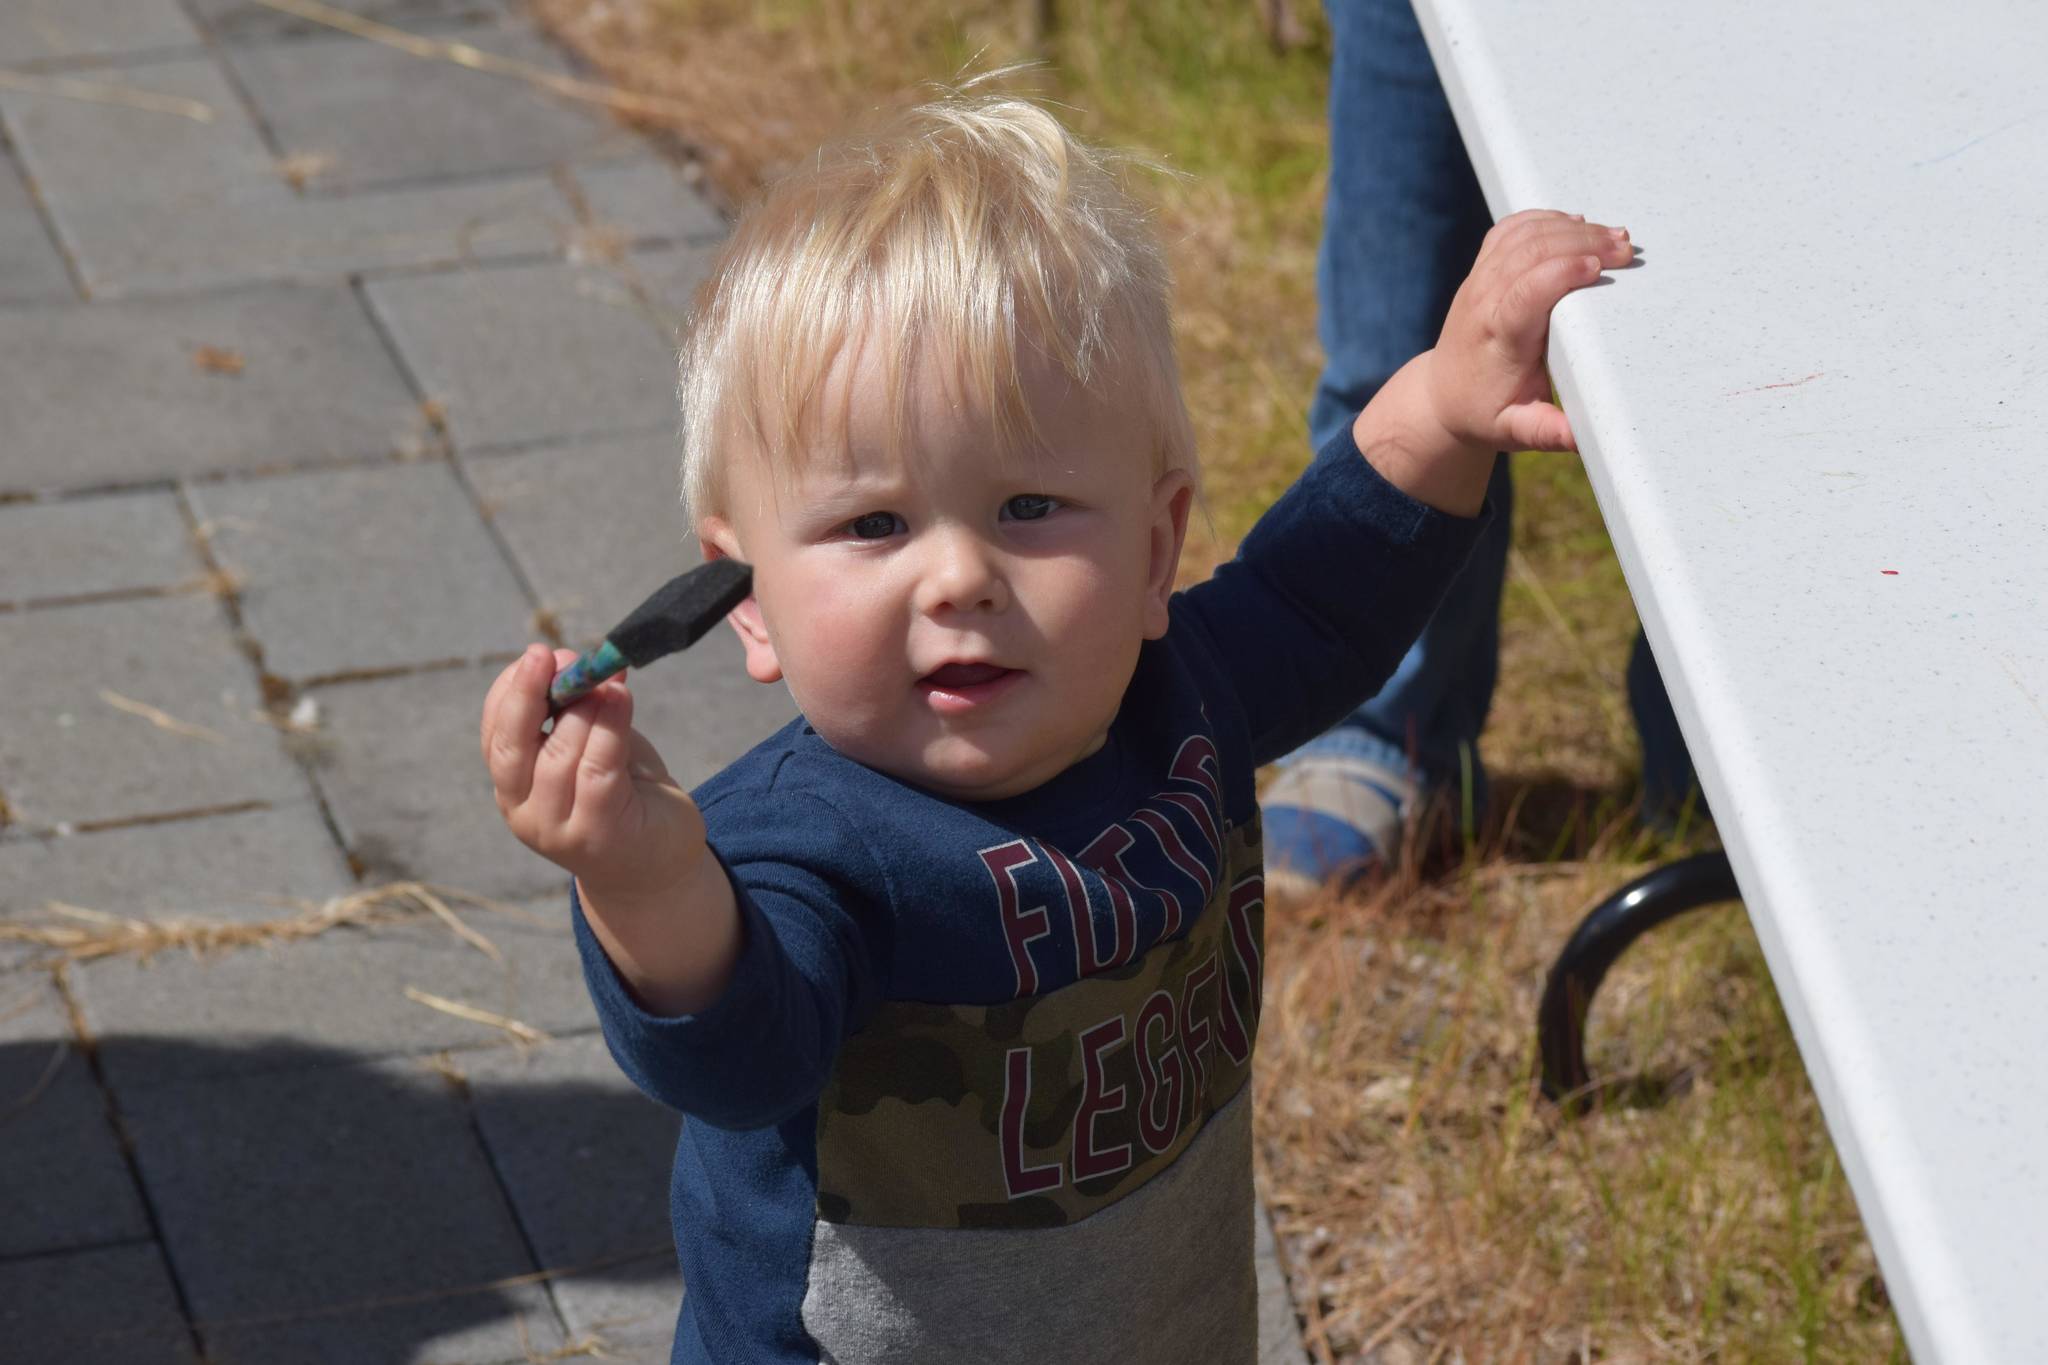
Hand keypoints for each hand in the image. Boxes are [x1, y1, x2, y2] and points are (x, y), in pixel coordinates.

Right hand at [480, 644, 704, 905]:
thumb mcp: (599, 747)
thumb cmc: (625, 797)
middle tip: (547, 654)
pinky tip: (622, 698)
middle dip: (525, 694)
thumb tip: (589, 663)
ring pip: (559, 756)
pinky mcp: (598, 834)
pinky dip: (609, 729)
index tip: (538, 655)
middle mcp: (523, 810)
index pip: (495, 734)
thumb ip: (587, 711)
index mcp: (513, 785)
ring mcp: (557, 828)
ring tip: (606, 682)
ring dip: (583, 709)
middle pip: (510, 747)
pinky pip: (598, 772)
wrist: (658, 868)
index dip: (510, 691)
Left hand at [1423, 209, 1633, 454]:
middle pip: (1530, 253)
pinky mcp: (1482, 270)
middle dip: (1581, 243)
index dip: (1560, 272)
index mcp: (1496, 335)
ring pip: (1523, 235)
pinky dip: (1545, 219)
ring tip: (1615, 237)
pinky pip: (1511, 231)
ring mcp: (1479, 280)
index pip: (1524, 290)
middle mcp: (1483, 300)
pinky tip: (1577, 224)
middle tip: (1626, 248)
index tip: (1599, 267)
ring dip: (1571, 229)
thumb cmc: (1485, 413)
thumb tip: (1581, 439)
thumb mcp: (1515, 431)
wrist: (1442, 397)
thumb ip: (1548, 432)